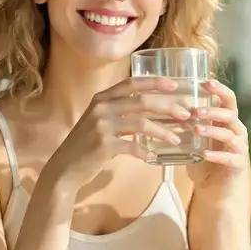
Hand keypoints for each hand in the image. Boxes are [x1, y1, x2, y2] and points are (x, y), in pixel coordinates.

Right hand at [47, 76, 191, 188]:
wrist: (65, 167)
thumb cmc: (86, 144)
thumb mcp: (100, 121)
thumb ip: (121, 113)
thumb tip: (151, 112)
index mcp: (102, 98)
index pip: (132, 83)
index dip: (155, 82)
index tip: (175, 84)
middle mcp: (102, 107)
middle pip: (142, 101)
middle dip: (168, 107)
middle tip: (186, 115)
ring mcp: (101, 126)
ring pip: (141, 124)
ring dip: (163, 131)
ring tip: (176, 139)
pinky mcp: (103, 145)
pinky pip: (132, 147)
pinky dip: (145, 152)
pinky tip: (153, 157)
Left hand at [187, 80, 249, 188]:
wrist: (216, 188)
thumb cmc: (205, 159)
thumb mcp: (194, 139)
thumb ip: (185, 125)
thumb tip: (165, 110)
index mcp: (228, 121)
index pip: (228, 99)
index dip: (220, 89)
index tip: (206, 82)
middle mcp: (237, 131)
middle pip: (230, 114)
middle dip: (212, 111)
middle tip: (195, 111)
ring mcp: (240, 147)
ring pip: (230, 134)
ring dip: (212, 131)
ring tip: (196, 130)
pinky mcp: (239, 164)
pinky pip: (230, 158)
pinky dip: (217, 155)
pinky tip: (204, 154)